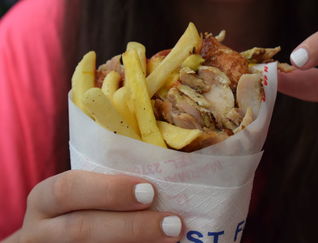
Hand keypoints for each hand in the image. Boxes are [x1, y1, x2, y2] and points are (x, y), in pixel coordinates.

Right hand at [4, 170, 182, 242]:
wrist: (58, 240)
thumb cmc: (82, 208)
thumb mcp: (84, 194)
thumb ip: (110, 189)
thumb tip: (162, 186)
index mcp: (45, 199)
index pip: (68, 189)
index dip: (110, 190)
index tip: (150, 192)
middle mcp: (39, 231)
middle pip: (81, 229)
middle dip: (131, 227)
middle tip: (173, 224)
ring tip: (171, 237)